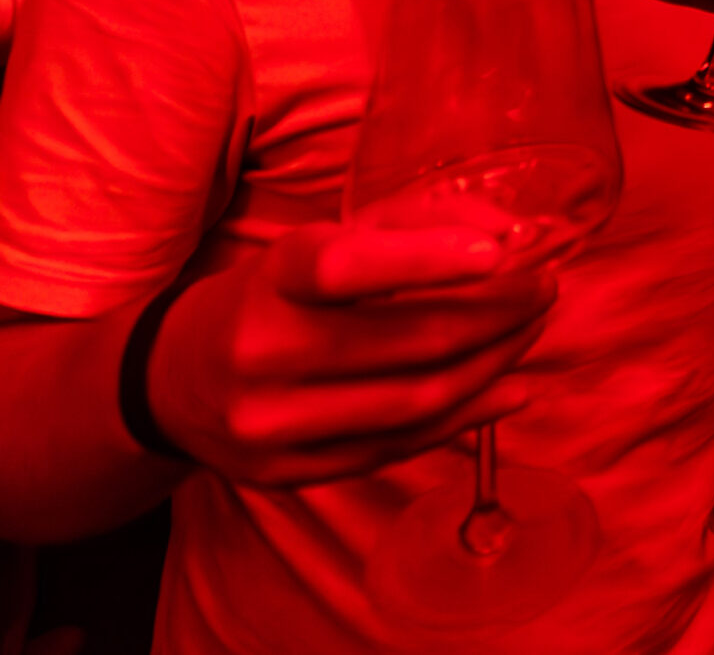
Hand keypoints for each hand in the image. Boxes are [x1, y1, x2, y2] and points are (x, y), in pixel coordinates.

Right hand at [146, 220, 558, 487]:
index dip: (426, 259)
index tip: (500, 251)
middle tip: (543, 289)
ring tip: (530, 332)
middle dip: (496, 315)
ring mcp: (275, 425)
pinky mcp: (292, 473)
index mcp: (271, 280)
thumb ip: (399, 240)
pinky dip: (467, 418)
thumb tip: (505, 240)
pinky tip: (507, 390)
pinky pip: (400, 446)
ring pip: (416, 402)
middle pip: (409, 343)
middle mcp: (265, 354)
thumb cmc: (267, 297)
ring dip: (493, 366)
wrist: (171, 381)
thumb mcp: (310, 249)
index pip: (347, 267)